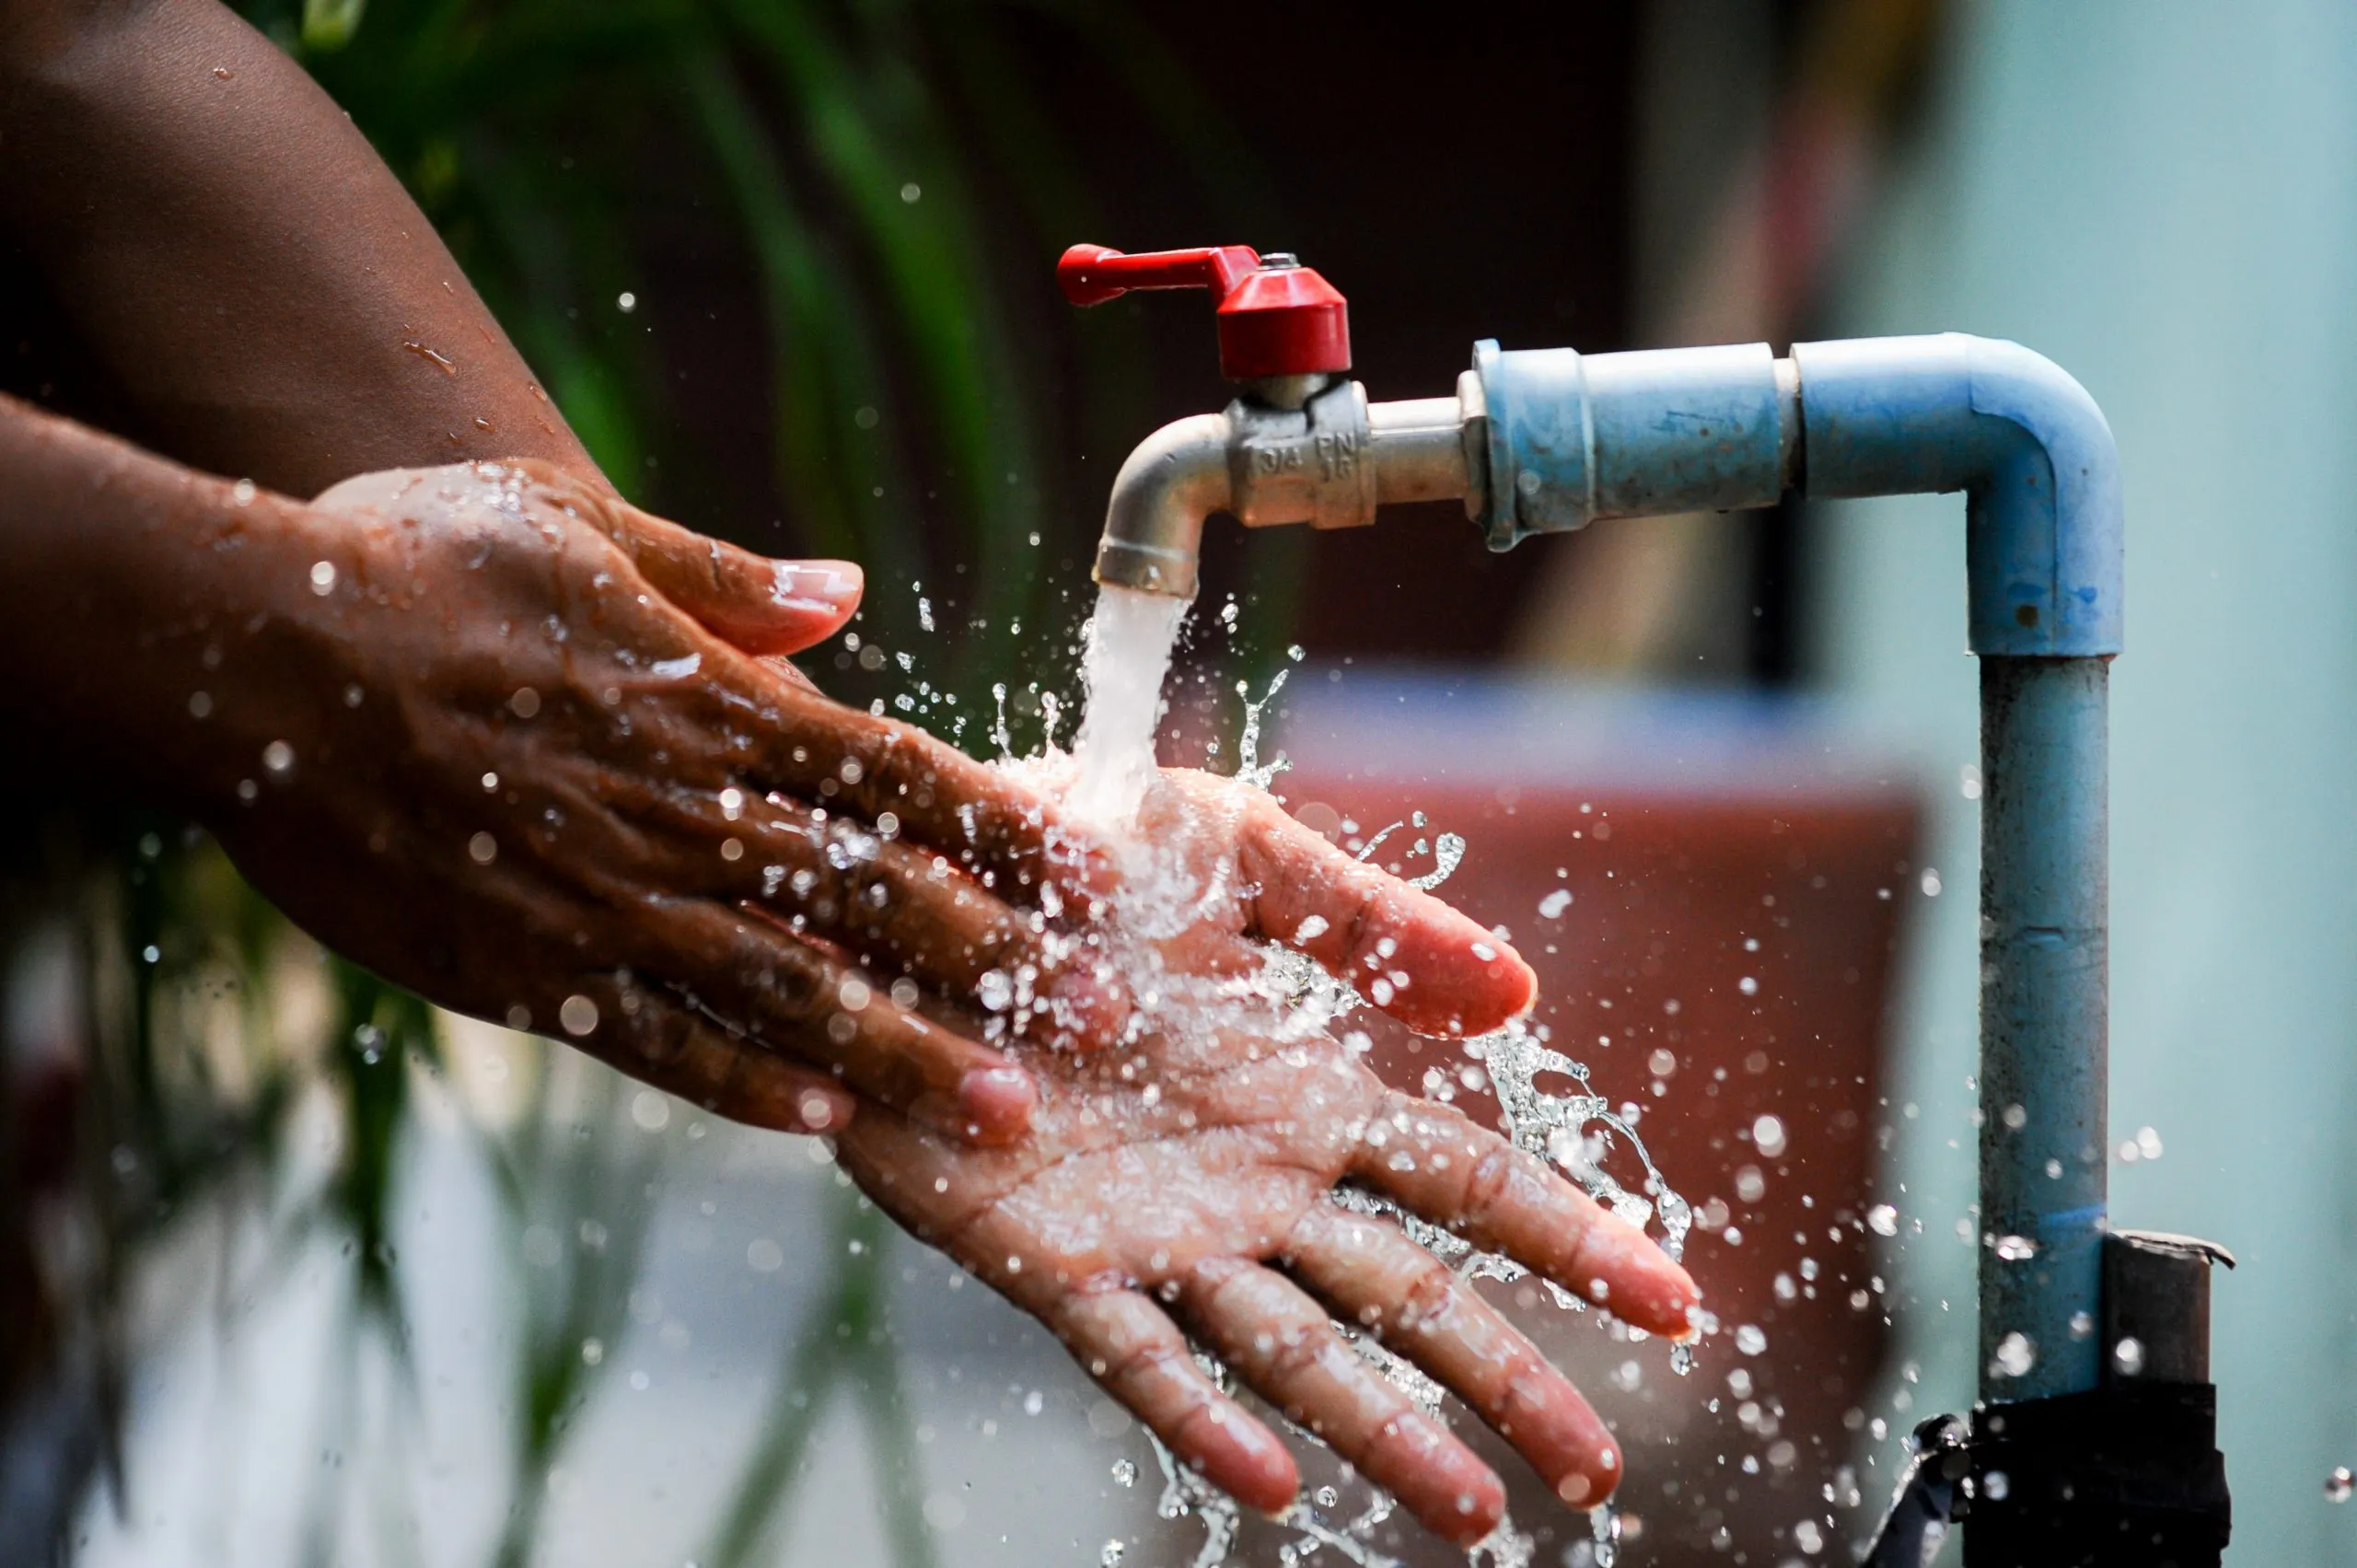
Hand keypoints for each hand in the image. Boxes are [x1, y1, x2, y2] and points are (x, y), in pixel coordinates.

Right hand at [203, 459, 1111, 1141]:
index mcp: (712, 702)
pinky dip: (743, 1085)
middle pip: (875, 900)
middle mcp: (684, 812)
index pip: (897, 775)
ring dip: (905, 1057)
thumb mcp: (582, 526)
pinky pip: (655, 1042)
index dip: (1006, 829)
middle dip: (1002, 964)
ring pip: (789, 994)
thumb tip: (847, 591)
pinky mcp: (526, 972)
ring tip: (1003, 1115)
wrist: (253, 651)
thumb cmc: (417, 562)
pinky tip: (823, 1127)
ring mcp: (607, 902)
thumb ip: (727, 577)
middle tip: (1109, 1023)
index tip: (1097, 878)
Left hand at [836, 771, 1698, 1545]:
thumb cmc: (1067, 858)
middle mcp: (1252, 1184)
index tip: (1677, 1302)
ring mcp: (1159, 1234)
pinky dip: (1202, 1420)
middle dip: (1511, 1379)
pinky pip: (1136, 1357)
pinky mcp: (1049, 1261)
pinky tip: (1269, 1478)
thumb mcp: (1229, 853)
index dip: (1571, 1239)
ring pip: (1296, 1355)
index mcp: (1305, 1094)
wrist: (897, 884)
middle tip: (1600, 1471)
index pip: (1468, 1183)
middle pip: (1409, 1297)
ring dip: (1385, 1434)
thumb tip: (1522, 993)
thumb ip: (1364, 920)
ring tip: (1475, 1512)